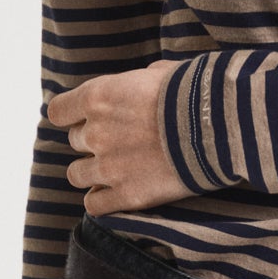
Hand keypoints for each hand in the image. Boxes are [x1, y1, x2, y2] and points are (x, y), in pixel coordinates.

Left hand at [47, 60, 194, 213]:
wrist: (219, 127)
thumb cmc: (194, 93)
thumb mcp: (163, 73)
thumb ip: (141, 80)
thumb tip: (146, 80)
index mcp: (99, 97)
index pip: (59, 110)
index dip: (72, 115)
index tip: (86, 117)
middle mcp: (96, 132)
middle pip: (75, 141)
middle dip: (94, 140)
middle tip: (123, 140)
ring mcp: (108, 167)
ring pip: (77, 175)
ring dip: (93, 172)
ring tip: (118, 169)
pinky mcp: (126, 195)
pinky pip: (94, 205)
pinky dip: (103, 200)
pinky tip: (120, 192)